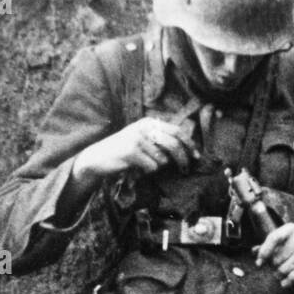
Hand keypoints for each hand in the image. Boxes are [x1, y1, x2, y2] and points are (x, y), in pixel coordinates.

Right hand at [72, 119, 197, 185]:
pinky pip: (152, 167)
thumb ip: (159, 141)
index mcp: (148, 122)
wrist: (97, 158)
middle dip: (183, 158)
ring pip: (162, 160)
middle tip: (186, 169)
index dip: (189, 143)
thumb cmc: (122, 152)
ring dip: (156, 167)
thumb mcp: (141, 140)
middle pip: (173, 144)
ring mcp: (137, 139)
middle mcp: (143, 127)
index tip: (197, 155)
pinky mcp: (132, 151)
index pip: (176, 130)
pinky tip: (135, 168)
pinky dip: (146, 172)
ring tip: (143, 165)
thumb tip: (185, 149)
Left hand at [253, 224, 293, 288]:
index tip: (258, 264)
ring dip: (282, 273)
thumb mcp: (275, 247)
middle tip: (272, 270)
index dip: (265, 252)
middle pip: (282, 254)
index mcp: (290, 229)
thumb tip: (253, 251)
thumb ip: (263, 248)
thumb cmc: (286, 250)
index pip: (275, 238)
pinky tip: (284, 284)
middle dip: (274, 265)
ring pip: (291, 264)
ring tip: (278, 277)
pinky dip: (291, 279)